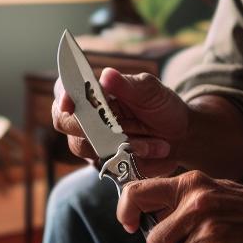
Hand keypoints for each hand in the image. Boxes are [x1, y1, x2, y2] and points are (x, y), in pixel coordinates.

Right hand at [52, 67, 189, 175]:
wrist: (179, 136)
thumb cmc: (160, 106)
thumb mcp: (151, 91)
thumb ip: (128, 85)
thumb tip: (106, 75)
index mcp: (89, 89)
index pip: (63, 90)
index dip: (63, 97)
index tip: (70, 105)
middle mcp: (82, 116)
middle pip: (65, 123)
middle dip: (100, 128)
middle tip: (129, 130)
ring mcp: (89, 142)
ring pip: (90, 148)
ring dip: (127, 147)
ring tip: (157, 144)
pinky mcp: (102, 163)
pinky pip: (109, 166)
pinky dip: (135, 161)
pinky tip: (155, 152)